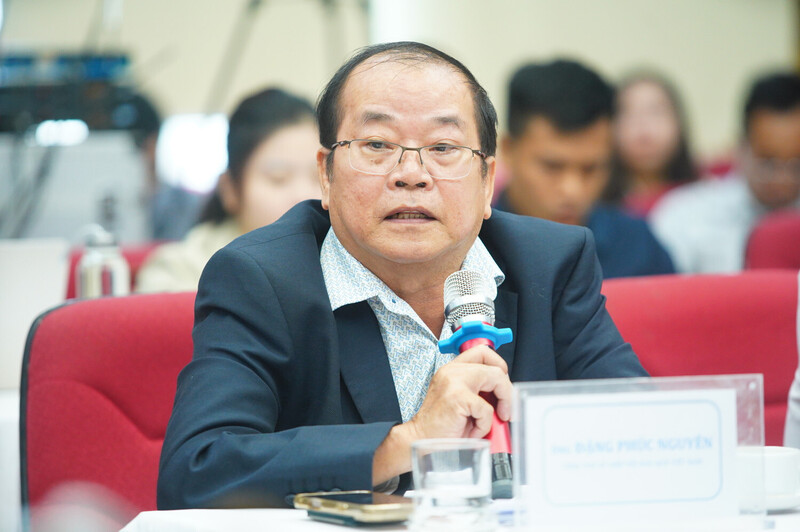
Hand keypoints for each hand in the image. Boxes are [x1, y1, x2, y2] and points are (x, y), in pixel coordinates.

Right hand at [372, 345, 511, 484]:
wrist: (420, 439)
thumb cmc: (442, 425)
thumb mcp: (460, 399)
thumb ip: (478, 389)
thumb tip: (504, 393)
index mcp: (453, 369)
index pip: (483, 352)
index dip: (499, 366)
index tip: (502, 386)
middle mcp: (453, 370)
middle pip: (495, 366)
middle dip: (507, 390)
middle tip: (505, 410)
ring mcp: (454, 381)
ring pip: (496, 379)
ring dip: (502, 404)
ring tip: (489, 421)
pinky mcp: (457, 397)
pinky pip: (487, 409)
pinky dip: (485, 425)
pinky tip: (473, 431)